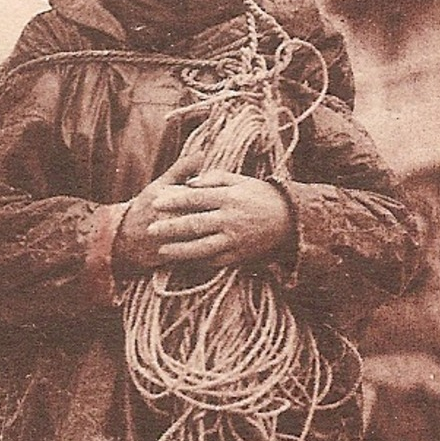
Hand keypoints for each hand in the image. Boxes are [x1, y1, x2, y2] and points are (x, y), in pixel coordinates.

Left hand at [115, 157, 293, 274]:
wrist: (289, 219)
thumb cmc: (260, 196)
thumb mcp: (240, 180)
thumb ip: (214, 179)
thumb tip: (190, 183)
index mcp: (229, 197)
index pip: (195, 198)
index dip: (173, 201)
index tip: (156, 202)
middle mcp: (230, 219)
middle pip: (194, 224)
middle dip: (170, 228)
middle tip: (150, 229)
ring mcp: (234, 240)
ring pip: (201, 247)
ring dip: (179, 250)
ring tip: (161, 251)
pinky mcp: (238, 256)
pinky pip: (213, 261)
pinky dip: (196, 262)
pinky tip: (182, 261)